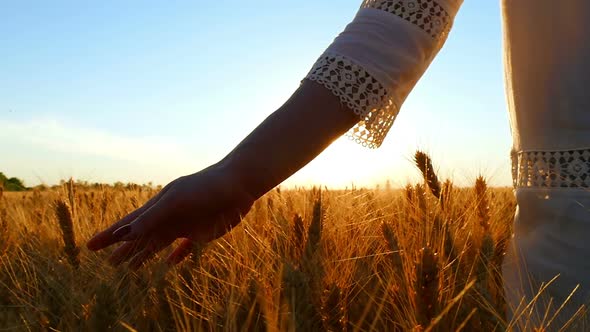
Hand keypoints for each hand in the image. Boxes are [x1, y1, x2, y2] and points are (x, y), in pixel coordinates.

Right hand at [86, 163, 254, 268]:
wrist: (237, 184)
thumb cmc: (205, 187)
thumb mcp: (176, 200)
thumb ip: (152, 217)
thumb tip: (125, 234)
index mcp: (158, 207)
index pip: (128, 224)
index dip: (110, 236)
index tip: (90, 246)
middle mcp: (168, 217)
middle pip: (141, 237)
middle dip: (123, 249)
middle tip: (107, 262)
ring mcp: (184, 225)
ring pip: (158, 244)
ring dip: (144, 255)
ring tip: (130, 268)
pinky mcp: (201, 232)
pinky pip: (184, 248)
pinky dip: (176, 256)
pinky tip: (169, 263)